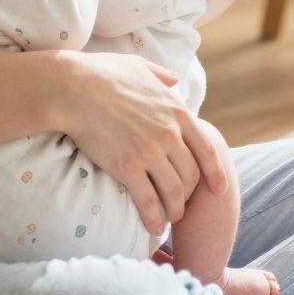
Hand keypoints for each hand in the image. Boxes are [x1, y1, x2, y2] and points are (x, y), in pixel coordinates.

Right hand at [51, 52, 226, 234]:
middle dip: (190, 195)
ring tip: (169, 219)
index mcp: (177, 111)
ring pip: (174, 191)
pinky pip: (148, 200)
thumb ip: (161, 76)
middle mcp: (170, 134)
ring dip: (175, 210)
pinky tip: (153, 227)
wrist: (73, 88)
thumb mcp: (140, 67)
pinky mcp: (128, 167)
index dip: (215, 173)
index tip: (220, 188)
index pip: (207, 149)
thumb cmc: (102, 74)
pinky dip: (153, 218)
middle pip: (191, 175)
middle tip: (183, 206)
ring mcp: (150, 152)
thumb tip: (173, 80)